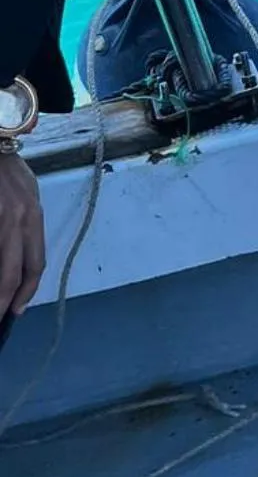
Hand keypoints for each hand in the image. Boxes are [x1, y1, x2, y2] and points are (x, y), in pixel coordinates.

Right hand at [0, 152, 43, 319]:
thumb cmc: (5, 166)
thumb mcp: (26, 191)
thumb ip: (25, 221)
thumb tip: (18, 254)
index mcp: (32, 215)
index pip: (34, 263)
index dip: (26, 291)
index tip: (16, 310)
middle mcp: (17, 218)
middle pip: (12, 270)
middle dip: (3, 299)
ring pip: (0, 262)